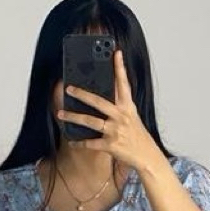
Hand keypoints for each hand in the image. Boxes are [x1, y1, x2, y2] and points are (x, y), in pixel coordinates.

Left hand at [57, 49, 163, 175]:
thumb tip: (99, 94)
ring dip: (73, 117)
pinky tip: (72, 140)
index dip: (119, 68)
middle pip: (98, 101)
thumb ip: (119, 104)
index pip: (123, 84)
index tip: (115, 52)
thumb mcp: (132, 117)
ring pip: (90, 121)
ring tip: (61, 114)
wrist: (148, 157)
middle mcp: (121, 117)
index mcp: (128, 107)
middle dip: (81, 94)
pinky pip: (91, 143)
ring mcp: (116, 131)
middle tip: (68, 88)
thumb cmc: (137, 136)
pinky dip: (80, 143)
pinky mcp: (112, 145)